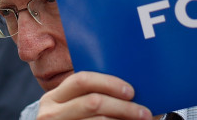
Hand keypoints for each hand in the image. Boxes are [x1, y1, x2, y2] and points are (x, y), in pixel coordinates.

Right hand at [36, 71, 150, 119]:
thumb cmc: (73, 119)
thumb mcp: (72, 105)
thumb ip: (89, 94)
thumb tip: (130, 85)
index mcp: (54, 97)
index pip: (82, 80)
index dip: (108, 83)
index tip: (131, 91)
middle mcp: (51, 114)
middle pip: (93, 102)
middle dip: (123, 107)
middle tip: (144, 112)